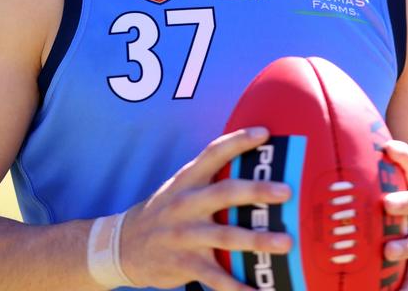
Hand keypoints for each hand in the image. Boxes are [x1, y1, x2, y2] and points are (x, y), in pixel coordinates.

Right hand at [117, 127, 293, 290]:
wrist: (121, 245)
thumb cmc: (165, 211)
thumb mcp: (180, 187)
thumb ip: (211, 177)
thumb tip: (256, 166)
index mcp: (187, 180)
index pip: (214, 153)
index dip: (238, 141)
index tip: (265, 133)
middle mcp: (186, 204)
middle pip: (225, 193)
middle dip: (256, 191)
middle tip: (286, 192)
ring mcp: (184, 235)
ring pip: (225, 237)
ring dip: (257, 240)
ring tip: (286, 243)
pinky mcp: (184, 264)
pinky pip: (216, 278)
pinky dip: (239, 288)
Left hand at [382, 139, 407, 290]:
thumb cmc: (403, 220)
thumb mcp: (395, 200)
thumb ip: (370, 185)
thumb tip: (325, 163)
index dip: (404, 156)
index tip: (388, 147)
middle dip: (405, 201)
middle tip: (386, 203)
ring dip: (406, 246)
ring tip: (389, 251)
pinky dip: (407, 288)